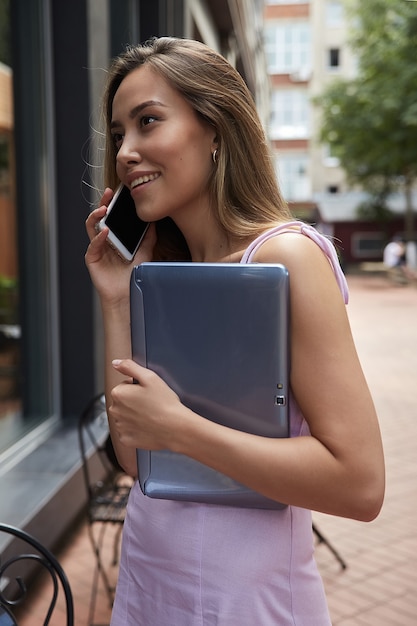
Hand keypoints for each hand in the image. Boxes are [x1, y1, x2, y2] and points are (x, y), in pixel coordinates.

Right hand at [85, 188, 155, 304]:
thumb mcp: (145, 251)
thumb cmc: (133, 274)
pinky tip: (105, 231)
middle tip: (109, 193)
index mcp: (114, 235)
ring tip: (103, 208)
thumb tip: (154, 220)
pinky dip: (99, 237)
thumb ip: (148, 236)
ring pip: (92, 226)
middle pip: (100, 217)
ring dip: (96, 216)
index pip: (112, 215)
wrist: (128, 294)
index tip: (119, 192)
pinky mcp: (92, 259)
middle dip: (103, 203)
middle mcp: (103, 239)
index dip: (113, 203)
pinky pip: (94, 245)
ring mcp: (97, 248)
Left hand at [109, 359, 182, 450]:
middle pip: (123, 402)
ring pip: (125, 416)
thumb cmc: (165, 403)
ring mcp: (120, 426)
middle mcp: (115, 410)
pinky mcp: (126, 439)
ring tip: (150, 415)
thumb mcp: (150, 377)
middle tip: (151, 403)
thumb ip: (130, 367)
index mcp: (118, 393)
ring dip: (134, 415)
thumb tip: (116, 363)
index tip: (149, 393)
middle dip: (134, 401)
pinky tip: (147, 426)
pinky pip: (127, 432)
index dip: (138, 388)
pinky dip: (135, 430)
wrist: (175, 428)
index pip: (124, 386)